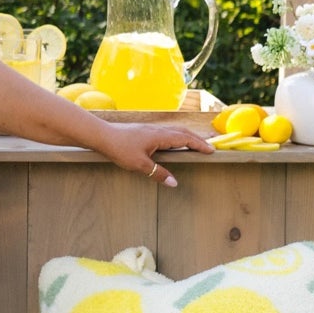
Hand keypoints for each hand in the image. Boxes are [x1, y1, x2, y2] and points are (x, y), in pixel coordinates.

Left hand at [94, 120, 211, 186]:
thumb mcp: (140, 165)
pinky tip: (173, 143)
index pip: (186, 139)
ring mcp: (151, 129)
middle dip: (197, 139)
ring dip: (187, 137)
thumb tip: (174, 183)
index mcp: (160, 136)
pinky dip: (176, 137)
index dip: (199, 145)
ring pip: (174, 131)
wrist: (101, 135)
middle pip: (183, 132)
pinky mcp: (144, 131)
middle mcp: (158, 130)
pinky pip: (166, 132)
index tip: (212, 150)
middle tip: (209, 146)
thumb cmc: (120, 148)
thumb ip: (158, 173)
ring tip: (195, 144)